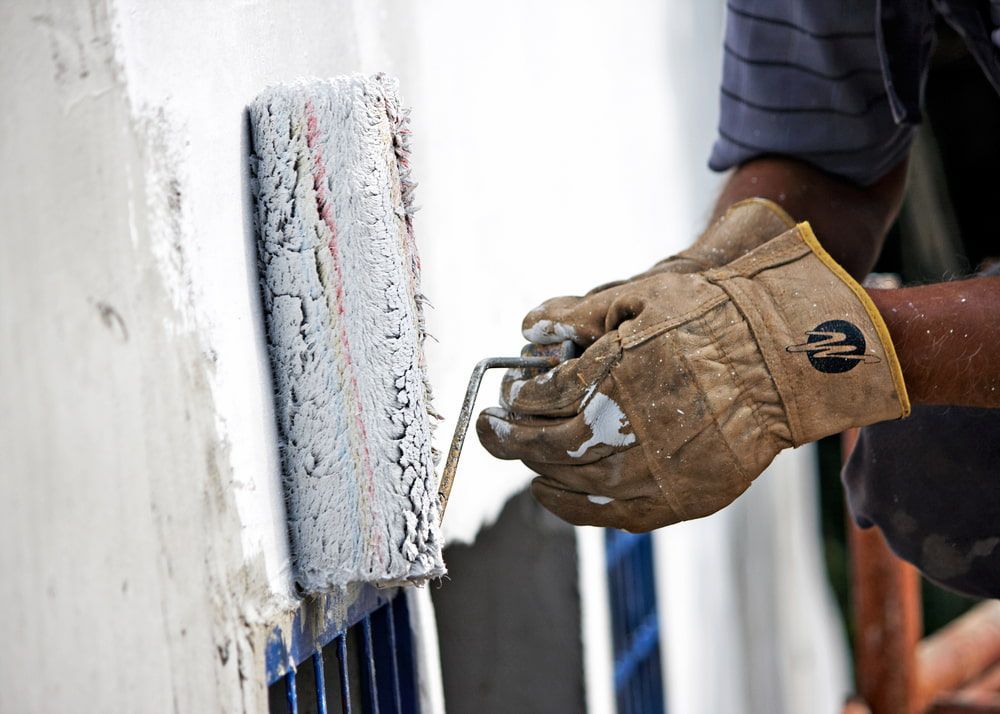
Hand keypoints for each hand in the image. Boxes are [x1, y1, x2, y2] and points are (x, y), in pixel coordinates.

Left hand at [477, 223, 908, 530]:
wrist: (787, 359)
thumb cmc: (715, 317)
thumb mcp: (643, 295)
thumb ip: (580, 315)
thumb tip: (528, 329)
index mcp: (616, 371)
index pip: (543, 396)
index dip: (517, 397)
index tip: (509, 392)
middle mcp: (631, 426)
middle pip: (548, 444)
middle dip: (510, 438)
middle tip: (492, 429)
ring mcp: (657, 468)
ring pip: (575, 482)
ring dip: (538, 471)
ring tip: (523, 458)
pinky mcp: (681, 497)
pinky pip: (613, 514)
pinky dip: (574, 508)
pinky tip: (553, 493)